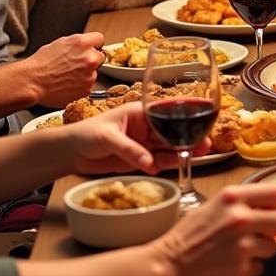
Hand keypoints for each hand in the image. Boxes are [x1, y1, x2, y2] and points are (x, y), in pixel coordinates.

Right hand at [25, 31, 104, 106]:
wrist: (32, 82)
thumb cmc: (40, 64)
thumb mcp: (59, 44)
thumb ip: (76, 44)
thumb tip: (83, 45)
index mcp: (82, 43)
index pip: (99, 39)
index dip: (94, 45)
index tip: (91, 49)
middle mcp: (89, 57)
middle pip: (100, 57)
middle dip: (90, 60)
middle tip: (76, 66)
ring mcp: (90, 74)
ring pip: (94, 73)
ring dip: (85, 75)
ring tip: (67, 77)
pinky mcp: (87, 89)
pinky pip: (88, 86)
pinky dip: (80, 87)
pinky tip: (68, 85)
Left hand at [65, 101, 196, 175]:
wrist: (70, 153)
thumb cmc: (85, 134)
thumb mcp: (108, 138)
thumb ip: (130, 150)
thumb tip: (150, 162)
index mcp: (140, 112)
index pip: (167, 111)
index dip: (185, 114)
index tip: (201, 118)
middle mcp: (146, 126)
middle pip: (173, 130)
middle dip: (190, 135)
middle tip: (206, 142)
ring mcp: (144, 143)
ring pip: (169, 146)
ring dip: (184, 150)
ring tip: (199, 153)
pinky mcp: (140, 159)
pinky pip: (159, 161)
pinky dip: (169, 163)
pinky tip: (178, 164)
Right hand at [159, 185, 275, 275]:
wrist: (169, 264)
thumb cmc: (190, 233)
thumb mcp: (214, 204)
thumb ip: (241, 202)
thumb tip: (267, 205)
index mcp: (233, 197)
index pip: (274, 193)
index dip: (271, 204)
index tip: (264, 211)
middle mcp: (241, 218)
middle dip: (271, 229)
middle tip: (258, 234)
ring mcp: (243, 246)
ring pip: (273, 247)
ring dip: (260, 250)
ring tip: (239, 250)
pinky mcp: (241, 270)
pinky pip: (259, 267)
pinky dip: (249, 268)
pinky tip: (231, 265)